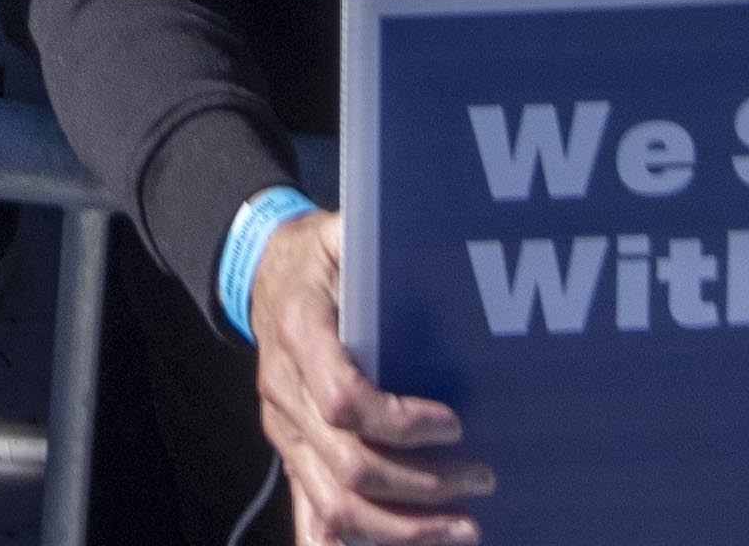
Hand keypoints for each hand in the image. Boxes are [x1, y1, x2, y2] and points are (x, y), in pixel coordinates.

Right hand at [248, 207, 489, 545]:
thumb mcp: (342, 233)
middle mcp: (284, 392)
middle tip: (483, 478)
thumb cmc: (320, 258)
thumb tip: (422, 231)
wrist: (266, 274)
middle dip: (423, 483)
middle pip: (348, 465)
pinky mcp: (293, 455)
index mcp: (299, 332)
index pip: (343, 399)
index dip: (401, 422)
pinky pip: (311, 517)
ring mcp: (286, 432)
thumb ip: (372, 237)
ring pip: (335, 505)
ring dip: (404, 528)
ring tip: (463, 526)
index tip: (454, 423)